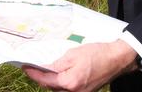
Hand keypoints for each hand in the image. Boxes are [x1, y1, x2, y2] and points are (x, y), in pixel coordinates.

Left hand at [22, 40, 137, 91]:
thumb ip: (57, 64)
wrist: (116, 59)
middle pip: (51, 87)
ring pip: (59, 90)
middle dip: (41, 78)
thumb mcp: (73, 54)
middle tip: (32, 67)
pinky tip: (58, 74)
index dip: (33, 73)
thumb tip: (45, 68)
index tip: (24, 67)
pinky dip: (61, 83)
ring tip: (43, 70)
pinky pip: (68, 89)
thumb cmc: (96, 54)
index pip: (45, 80)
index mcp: (69, 82)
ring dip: (51, 81)